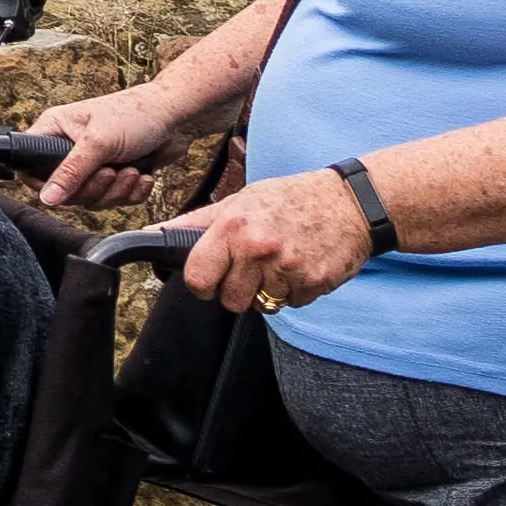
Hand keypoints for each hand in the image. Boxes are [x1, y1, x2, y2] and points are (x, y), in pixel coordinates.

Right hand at [31, 69, 205, 215]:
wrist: (177, 118)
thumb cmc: (135, 114)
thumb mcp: (98, 142)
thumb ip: (70, 172)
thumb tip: (47, 198)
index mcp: (55, 130)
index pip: (30, 166)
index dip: (44, 183)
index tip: (65, 188)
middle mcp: (70, 149)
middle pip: (65, 192)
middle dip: (94, 188)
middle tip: (111, 171)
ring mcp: (93, 164)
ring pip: (91, 199)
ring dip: (117, 190)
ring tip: (131, 170)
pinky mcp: (115, 176)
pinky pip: (114, 201)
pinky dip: (132, 193)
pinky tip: (142, 175)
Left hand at [176, 166, 378, 313]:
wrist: (350, 202)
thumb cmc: (290, 199)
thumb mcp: (240, 201)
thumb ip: (197, 223)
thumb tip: (155, 233)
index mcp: (234, 227)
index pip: (198, 278)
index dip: (201, 284)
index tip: (209, 280)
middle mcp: (258, 249)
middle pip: (229, 300)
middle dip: (237, 289)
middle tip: (252, 267)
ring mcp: (288, 268)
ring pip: (260, 306)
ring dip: (266, 292)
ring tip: (278, 264)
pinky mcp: (313, 284)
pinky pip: (290, 304)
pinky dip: (293, 292)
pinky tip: (299, 267)